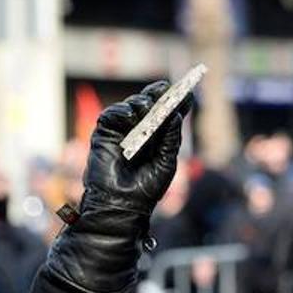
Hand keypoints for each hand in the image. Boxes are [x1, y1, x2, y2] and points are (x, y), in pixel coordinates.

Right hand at [82, 81, 188, 214]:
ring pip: (131, 105)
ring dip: (142, 102)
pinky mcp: (104, 133)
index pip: (167, 116)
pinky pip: (112, 114)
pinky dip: (123, 112)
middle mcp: (139, 131)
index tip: (189, 91)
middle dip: (159, 96)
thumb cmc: (145, 189)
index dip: (176, 102)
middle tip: (168, 88)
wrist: (121, 204)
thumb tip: (176, 115)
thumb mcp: (166, 162)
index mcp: (156, 139)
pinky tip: (132, 117)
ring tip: (149, 107)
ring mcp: (121, 131)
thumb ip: (171, 139)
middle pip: (150, 105)